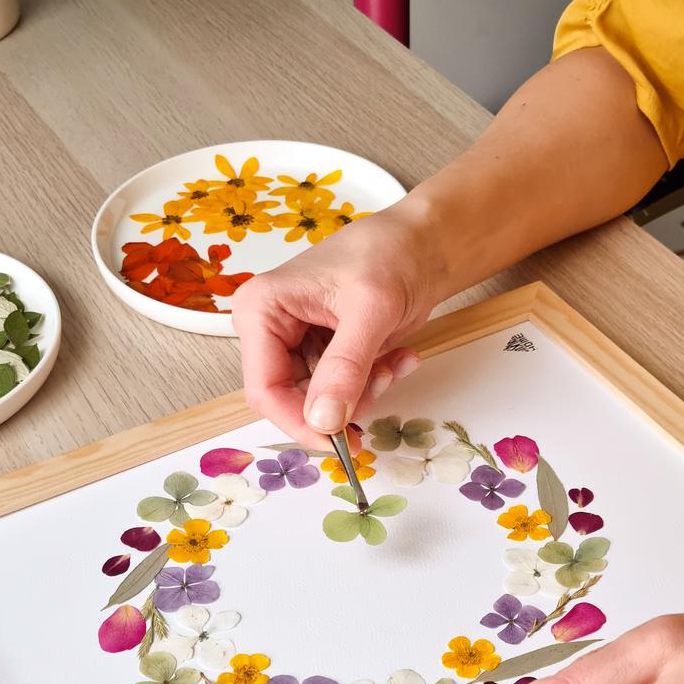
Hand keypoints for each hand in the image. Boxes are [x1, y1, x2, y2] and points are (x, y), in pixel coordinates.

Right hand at [232, 205, 442, 447]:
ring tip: (395, 362)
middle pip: (291, 400)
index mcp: (261, 310)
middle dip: (340, 404)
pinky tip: (398, 358)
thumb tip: (323, 421)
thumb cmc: (390, 254)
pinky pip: (340, 391)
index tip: (341, 441)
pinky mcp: (322, 353)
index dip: (300, 423)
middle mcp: (269, 329)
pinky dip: (373, 383)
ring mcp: (295, 343)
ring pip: (320, 401)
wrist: (422, 242)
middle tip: (383, 383)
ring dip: (364, 392)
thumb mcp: (371, 310)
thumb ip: (345, 367)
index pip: (264, 389)